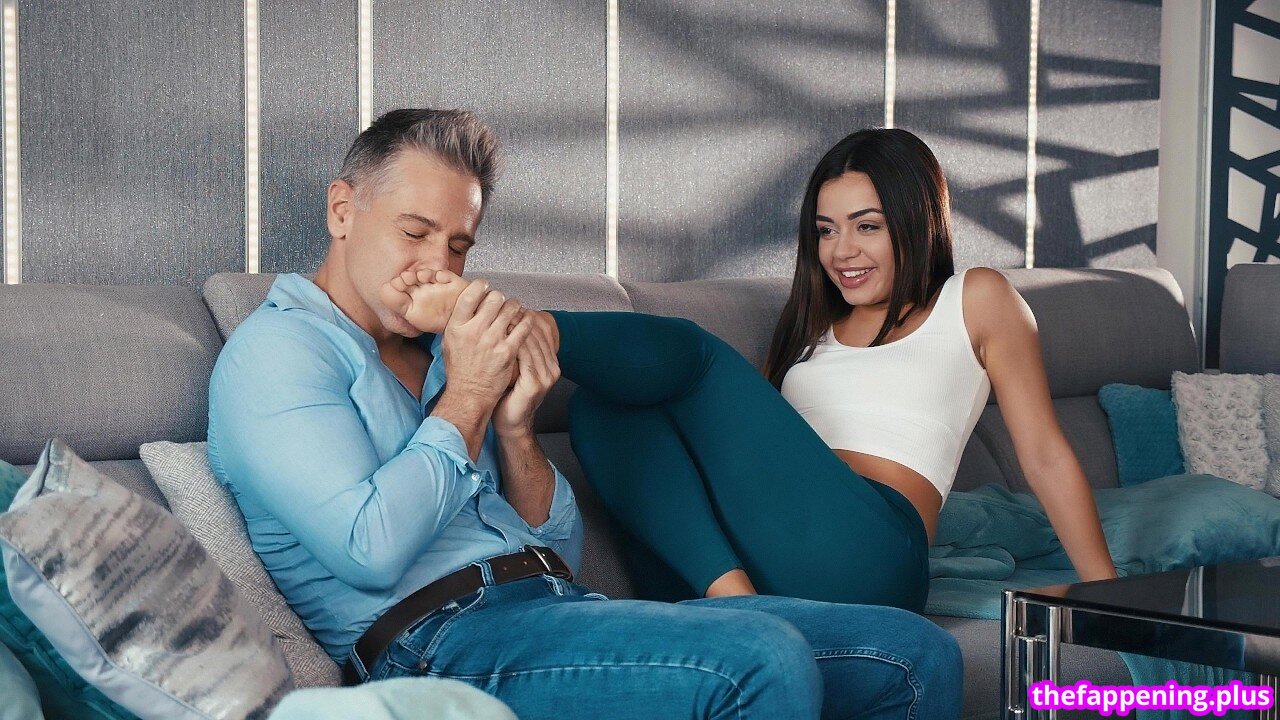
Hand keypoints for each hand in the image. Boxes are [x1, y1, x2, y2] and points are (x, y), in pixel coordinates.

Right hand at [440, 280, 533, 407]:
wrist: (469, 394)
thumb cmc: (459, 369)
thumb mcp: (449, 342)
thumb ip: (458, 321)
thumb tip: (469, 301)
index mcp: (456, 327)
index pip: (469, 295)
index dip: (480, 286)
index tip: (485, 285)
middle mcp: (473, 331)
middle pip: (493, 299)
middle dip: (500, 297)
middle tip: (502, 300)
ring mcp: (491, 341)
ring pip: (510, 309)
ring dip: (515, 306)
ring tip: (515, 308)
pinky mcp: (507, 351)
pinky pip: (523, 327)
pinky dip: (527, 320)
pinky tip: (526, 320)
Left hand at [493, 311, 560, 437]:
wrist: (510, 423)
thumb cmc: (509, 396)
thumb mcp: (516, 369)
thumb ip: (518, 351)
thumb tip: (508, 324)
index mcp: (551, 364)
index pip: (542, 333)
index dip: (527, 317)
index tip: (510, 306)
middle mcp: (552, 369)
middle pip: (538, 335)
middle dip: (521, 319)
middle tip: (504, 306)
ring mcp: (546, 377)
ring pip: (531, 343)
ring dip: (517, 327)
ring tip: (502, 315)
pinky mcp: (535, 384)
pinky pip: (524, 357)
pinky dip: (514, 342)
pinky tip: (503, 333)